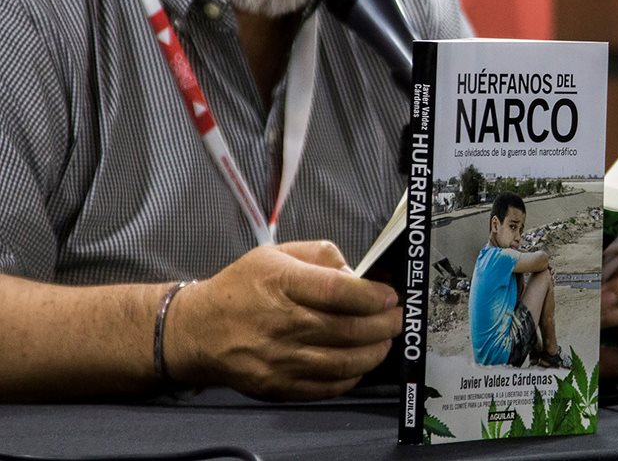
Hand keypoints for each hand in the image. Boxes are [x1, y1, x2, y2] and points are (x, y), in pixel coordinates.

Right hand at [167, 241, 402, 400]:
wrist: (198, 330)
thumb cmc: (242, 288)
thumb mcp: (276, 254)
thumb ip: (320, 256)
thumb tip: (356, 274)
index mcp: (282, 283)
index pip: (338, 291)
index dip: (372, 296)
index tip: (389, 296)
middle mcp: (281, 323)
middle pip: (347, 329)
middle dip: (383, 325)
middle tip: (396, 318)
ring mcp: (279, 359)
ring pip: (343, 361)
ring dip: (374, 352)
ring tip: (384, 340)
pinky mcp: (277, 386)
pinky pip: (327, 386)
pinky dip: (352, 376)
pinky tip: (361, 362)